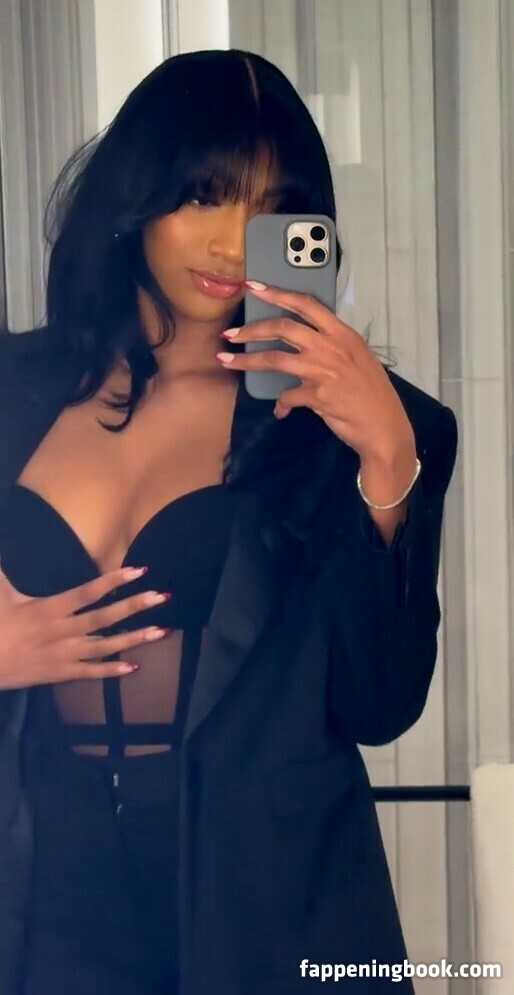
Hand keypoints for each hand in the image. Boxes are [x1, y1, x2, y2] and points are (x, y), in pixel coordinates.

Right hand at [0, 564, 170, 690]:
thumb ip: (3, 568)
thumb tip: (4, 544)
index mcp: (48, 609)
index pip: (87, 592)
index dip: (114, 581)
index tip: (138, 570)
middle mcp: (62, 631)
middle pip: (105, 618)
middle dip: (135, 605)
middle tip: (163, 596)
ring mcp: (65, 655)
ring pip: (106, 646)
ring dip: (135, 638)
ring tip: (162, 630)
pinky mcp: (61, 674)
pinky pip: (91, 673)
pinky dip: (113, 671)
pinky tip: (135, 668)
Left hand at [217, 281, 415, 469]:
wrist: (384, 426)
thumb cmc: (373, 393)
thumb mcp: (358, 358)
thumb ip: (333, 345)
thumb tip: (308, 343)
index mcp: (342, 334)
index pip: (306, 304)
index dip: (277, 293)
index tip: (254, 287)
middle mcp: (331, 347)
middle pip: (283, 327)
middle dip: (251, 329)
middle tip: (231, 334)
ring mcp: (324, 370)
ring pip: (274, 359)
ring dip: (246, 360)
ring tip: (227, 360)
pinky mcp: (318, 396)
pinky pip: (287, 397)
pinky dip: (280, 405)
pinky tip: (280, 411)